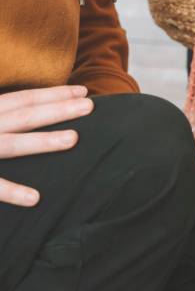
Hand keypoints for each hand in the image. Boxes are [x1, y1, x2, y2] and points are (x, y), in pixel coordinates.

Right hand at [0, 86, 92, 206]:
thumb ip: (3, 119)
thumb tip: (36, 112)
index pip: (23, 100)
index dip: (53, 95)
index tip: (83, 91)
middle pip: (24, 117)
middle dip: (57, 110)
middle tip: (90, 106)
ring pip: (11, 145)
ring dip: (42, 142)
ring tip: (74, 139)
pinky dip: (11, 191)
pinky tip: (35, 199)